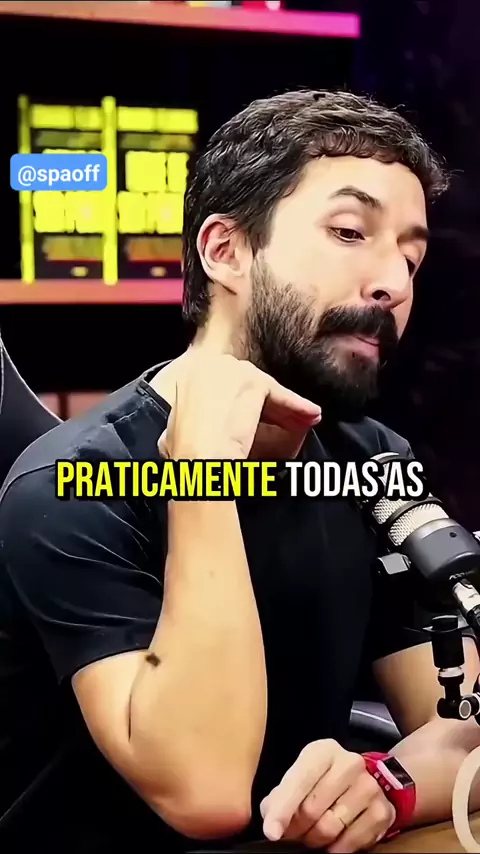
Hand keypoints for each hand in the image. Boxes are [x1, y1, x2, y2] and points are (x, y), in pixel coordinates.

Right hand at [158, 354, 320, 459]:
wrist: (197, 456)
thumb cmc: (183, 453)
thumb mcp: (174, 431)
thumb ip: (188, 421)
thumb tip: (182, 435)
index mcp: (186, 374)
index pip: (222, 385)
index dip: (238, 403)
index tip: (249, 419)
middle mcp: (208, 364)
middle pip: (246, 384)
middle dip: (265, 404)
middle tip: (281, 424)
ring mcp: (232, 370)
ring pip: (265, 391)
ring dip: (286, 409)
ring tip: (303, 422)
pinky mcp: (254, 382)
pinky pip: (281, 396)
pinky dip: (297, 407)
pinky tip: (310, 416)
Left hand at [260, 740, 395, 852]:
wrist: (361, 782)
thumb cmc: (321, 780)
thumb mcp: (299, 779)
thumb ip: (281, 798)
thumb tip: (272, 823)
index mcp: (324, 751)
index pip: (299, 782)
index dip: (282, 810)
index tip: (272, 831)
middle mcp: (350, 764)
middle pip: (312, 810)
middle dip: (297, 828)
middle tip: (294, 832)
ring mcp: (369, 787)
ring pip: (331, 828)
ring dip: (316, 839)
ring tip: (313, 833)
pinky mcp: (382, 811)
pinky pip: (352, 842)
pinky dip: (338, 848)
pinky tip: (333, 840)